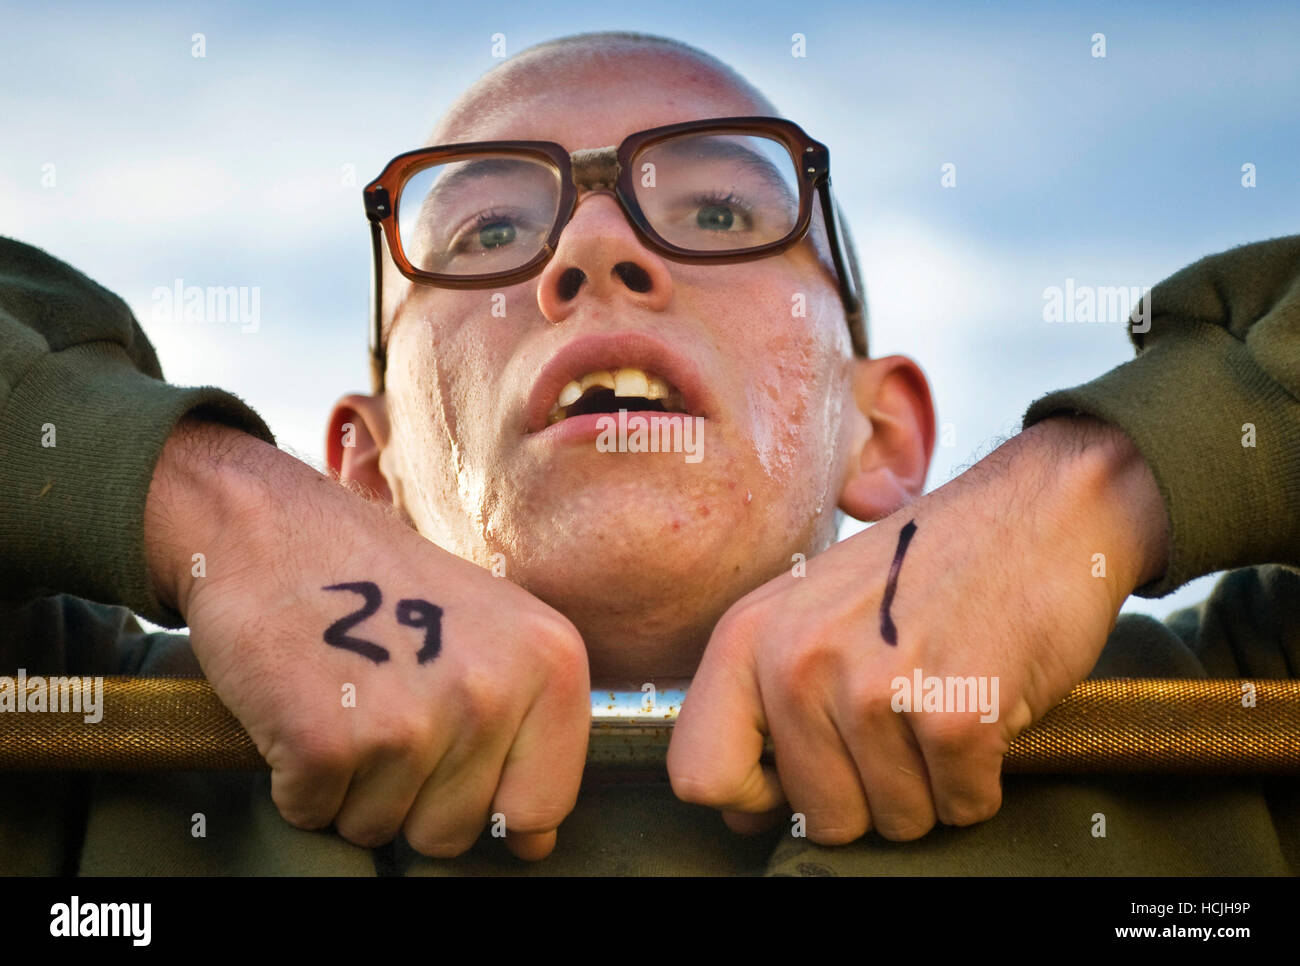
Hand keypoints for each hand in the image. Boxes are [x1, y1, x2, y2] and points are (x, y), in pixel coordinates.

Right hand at [144, 418, 589, 859]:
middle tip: (385, 705)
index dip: (490, 800)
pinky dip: (297, 778)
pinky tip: (304, 704)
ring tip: (348, 697)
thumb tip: (536, 842)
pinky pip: (315, 815)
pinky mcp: (328, 743)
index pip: (542, 806)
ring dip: (352, 784)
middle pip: (454, 832)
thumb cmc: (380, 582)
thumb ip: (527, 729)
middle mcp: (492, 693)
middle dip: (410, 793)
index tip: (456, 756)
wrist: (273, 529)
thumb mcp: (493, 632)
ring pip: (381, 831)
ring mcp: (412, 721)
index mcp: (550, 663)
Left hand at [667, 415, 1168, 842]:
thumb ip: (763, 701)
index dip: (754, 797)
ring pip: (897, 822)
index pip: (697, 775)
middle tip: (903, 719)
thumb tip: (741, 810)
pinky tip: (982, 707)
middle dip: (872, 794)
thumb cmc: (922, 569)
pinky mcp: (955, 712)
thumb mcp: (811, 611)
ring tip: (941, 699)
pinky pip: (962, 808)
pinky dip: (983, 779)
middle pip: (818, 818)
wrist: (1038, 510)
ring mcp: (874, 686)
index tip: (802, 772)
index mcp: (748, 636)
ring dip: (932, 783)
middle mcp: (797, 659)